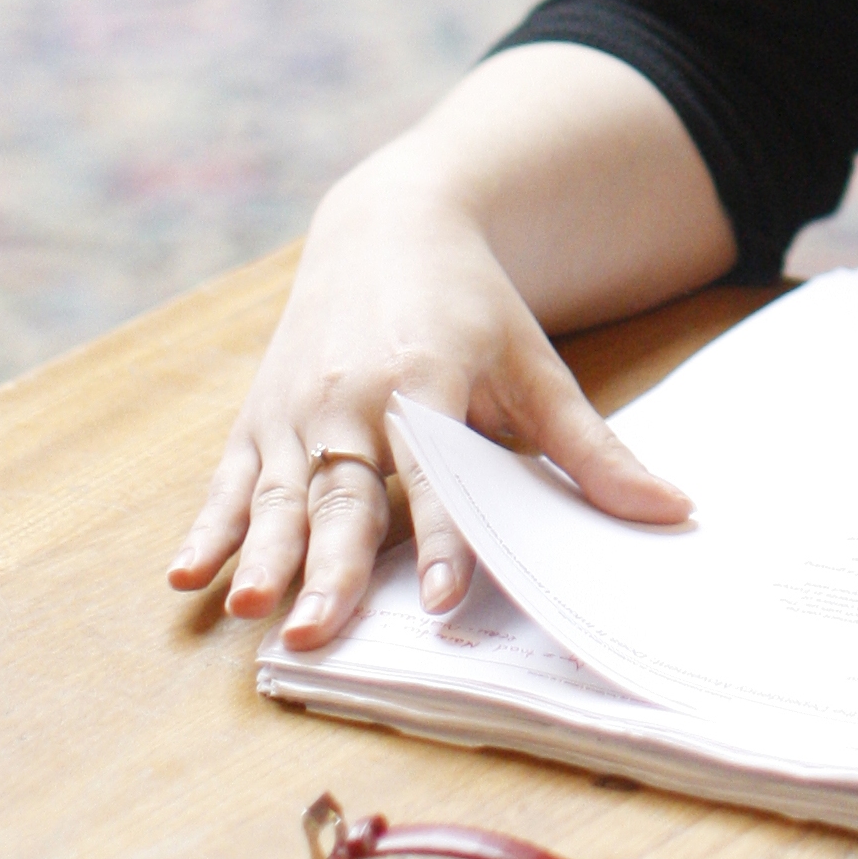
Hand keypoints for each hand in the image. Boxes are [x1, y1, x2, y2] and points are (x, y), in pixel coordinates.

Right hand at [166, 163, 689, 649]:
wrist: (389, 223)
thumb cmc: (473, 308)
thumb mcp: (536, 366)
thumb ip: (592, 449)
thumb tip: (673, 512)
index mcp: (428, 379)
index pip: (439, 476)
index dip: (446, 541)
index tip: (448, 602)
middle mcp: (352, 395)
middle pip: (344, 496)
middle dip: (331, 568)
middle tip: (315, 634)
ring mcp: (296, 407)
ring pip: (278, 495)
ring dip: (261, 557)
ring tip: (249, 613)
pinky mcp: (257, 415)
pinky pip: (229, 479)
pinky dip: (207, 526)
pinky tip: (184, 574)